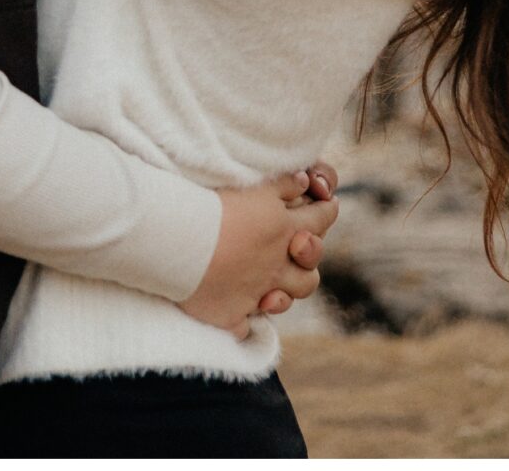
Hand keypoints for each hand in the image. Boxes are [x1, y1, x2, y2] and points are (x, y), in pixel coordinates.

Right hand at [177, 167, 339, 338]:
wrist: (178, 240)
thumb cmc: (216, 208)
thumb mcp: (257, 189)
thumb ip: (285, 185)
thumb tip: (307, 180)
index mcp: (285, 232)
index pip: (321, 220)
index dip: (328, 211)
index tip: (330, 205)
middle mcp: (275, 266)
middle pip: (310, 273)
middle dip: (309, 262)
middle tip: (299, 248)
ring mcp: (255, 293)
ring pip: (285, 301)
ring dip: (283, 295)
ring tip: (272, 287)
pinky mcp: (230, 315)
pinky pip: (244, 328)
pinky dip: (242, 323)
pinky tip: (237, 314)